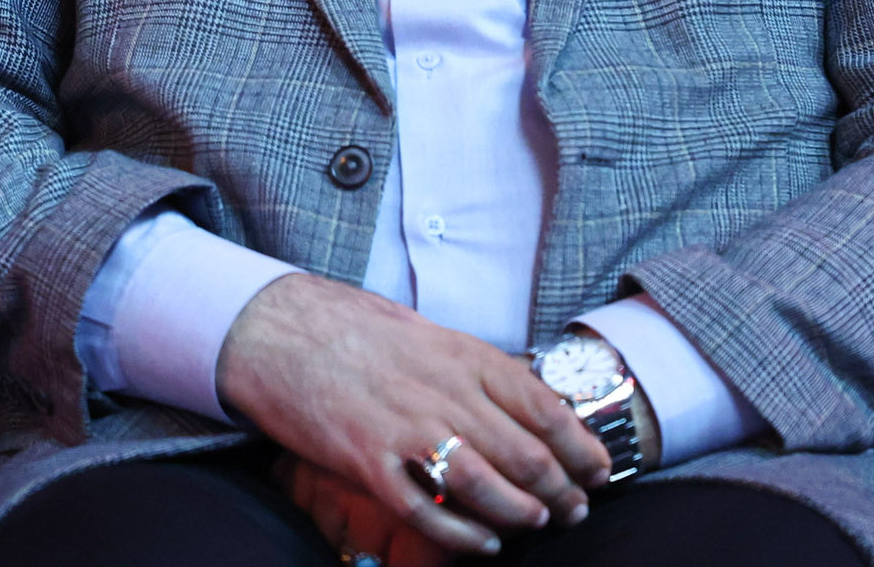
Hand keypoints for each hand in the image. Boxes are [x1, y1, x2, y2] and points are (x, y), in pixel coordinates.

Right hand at [216, 274, 609, 557]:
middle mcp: (443, 392)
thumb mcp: (428, 333)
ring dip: (522, 513)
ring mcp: (405, 429)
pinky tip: (482, 545)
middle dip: (562, 491)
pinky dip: (464, 535)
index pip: (545, 409)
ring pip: (487, 486)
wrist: (276, 328)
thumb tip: (525, 403)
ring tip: (536, 524)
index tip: (597, 471)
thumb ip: (475, 369)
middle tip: (574, 509)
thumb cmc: (352, 329)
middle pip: (526, 455)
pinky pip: (428, 510)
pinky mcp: (368, 461)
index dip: (580, 448)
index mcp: (463, 356)